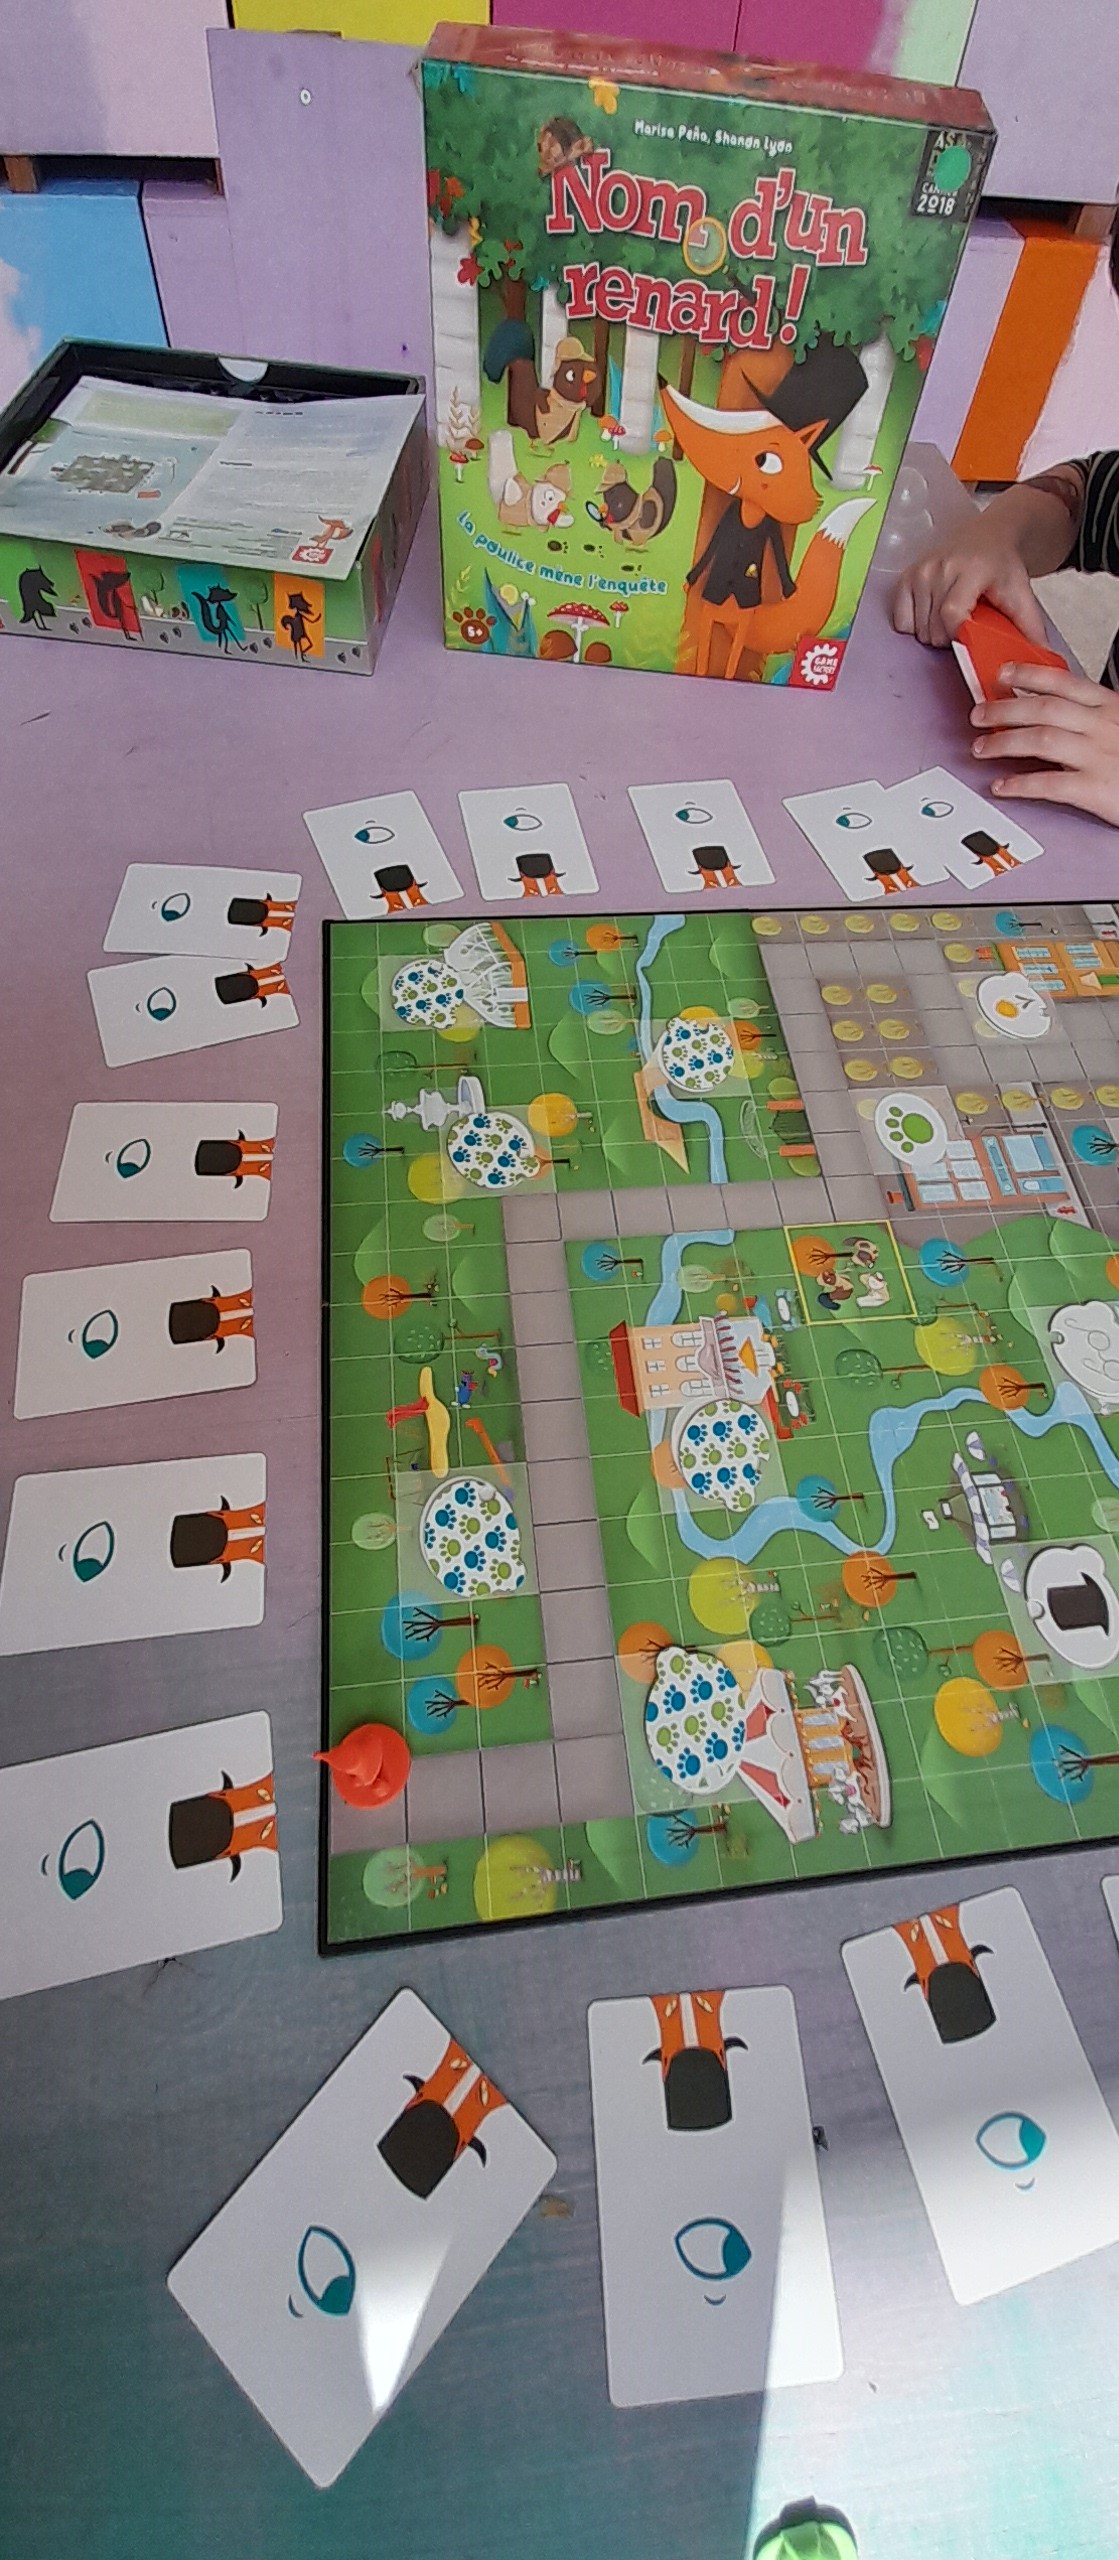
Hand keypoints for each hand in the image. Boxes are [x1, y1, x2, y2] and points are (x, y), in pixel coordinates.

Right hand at [892, 532, 1048, 648]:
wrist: (988, 535)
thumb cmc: (1002, 565)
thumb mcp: (1022, 593)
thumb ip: (1031, 627)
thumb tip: (1043, 658)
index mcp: (971, 569)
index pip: (951, 614)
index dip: (957, 635)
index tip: (968, 638)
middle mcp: (941, 567)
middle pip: (933, 628)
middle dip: (949, 638)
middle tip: (965, 626)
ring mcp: (921, 571)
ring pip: (917, 629)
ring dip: (933, 633)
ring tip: (951, 618)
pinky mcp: (906, 576)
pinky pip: (900, 620)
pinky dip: (914, 625)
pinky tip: (932, 614)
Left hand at [971, 663, 1118, 825]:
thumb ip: (1094, 716)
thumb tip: (1058, 710)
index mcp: (1109, 707)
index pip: (1063, 682)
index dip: (1028, 675)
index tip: (1004, 673)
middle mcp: (1101, 727)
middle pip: (1043, 708)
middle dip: (1004, 709)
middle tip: (979, 714)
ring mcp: (1097, 756)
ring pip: (1040, 740)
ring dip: (1004, 743)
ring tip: (982, 748)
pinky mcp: (1095, 789)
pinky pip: (1049, 784)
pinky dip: (1020, 784)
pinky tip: (1003, 787)